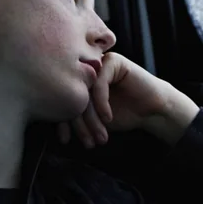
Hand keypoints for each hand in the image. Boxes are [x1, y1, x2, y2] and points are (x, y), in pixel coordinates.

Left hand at [57, 53, 199, 147]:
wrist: (152, 110)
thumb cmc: (123, 114)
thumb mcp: (93, 118)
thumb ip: (75, 115)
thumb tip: (50, 122)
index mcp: (78, 81)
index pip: (62, 99)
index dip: (62, 120)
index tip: (64, 139)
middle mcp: (86, 69)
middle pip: (72, 95)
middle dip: (79, 123)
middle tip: (86, 142)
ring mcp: (99, 63)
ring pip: (84, 91)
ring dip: (91, 118)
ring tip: (98, 136)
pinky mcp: (113, 61)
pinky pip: (99, 84)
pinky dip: (101, 103)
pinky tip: (108, 118)